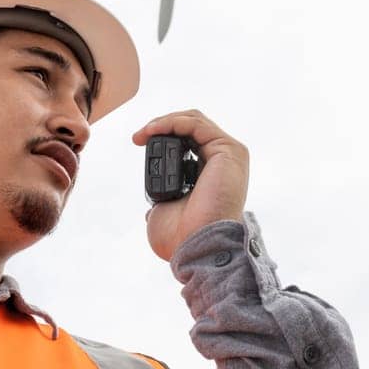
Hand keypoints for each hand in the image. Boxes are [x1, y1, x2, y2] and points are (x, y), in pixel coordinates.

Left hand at [132, 109, 249, 261]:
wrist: (197, 247)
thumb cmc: (183, 237)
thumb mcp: (165, 213)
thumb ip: (164, 203)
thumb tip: (153, 208)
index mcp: (210, 176)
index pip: (189, 142)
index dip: (164, 137)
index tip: (140, 143)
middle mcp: (222, 164)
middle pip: (192, 128)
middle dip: (163, 126)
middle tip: (139, 136)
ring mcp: (228, 155)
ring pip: (195, 121)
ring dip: (165, 121)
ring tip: (144, 132)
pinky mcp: (229, 150)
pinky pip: (197, 124)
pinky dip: (173, 122)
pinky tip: (154, 130)